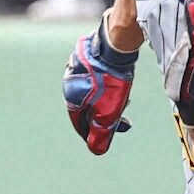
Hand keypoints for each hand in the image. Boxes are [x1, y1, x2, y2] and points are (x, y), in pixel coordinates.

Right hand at [63, 15, 138, 154]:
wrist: (117, 43)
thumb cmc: (111, 80)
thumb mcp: (108, 112)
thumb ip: (101, 133)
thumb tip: (96, 150)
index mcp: (70, 96)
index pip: (78, 122)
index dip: (91, 134)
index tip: (102, 140)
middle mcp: (69, 79)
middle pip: (86, 105)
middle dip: (103, 115)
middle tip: (122, 120)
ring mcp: (77, 64)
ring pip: (92, 89)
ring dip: (107, 99)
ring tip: (124, 101)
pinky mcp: (88, 52)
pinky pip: (96, 75)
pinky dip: (107, 84)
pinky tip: (120, 83)